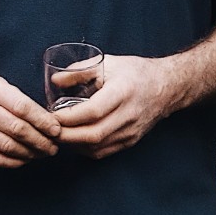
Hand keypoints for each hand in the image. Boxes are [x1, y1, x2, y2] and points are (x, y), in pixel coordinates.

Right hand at [0, 73, 61, 168]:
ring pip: (7, 147)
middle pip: (16, 129)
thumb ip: (20, 100)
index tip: (57, 130)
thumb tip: (49, 123)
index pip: (22, 107)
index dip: (43, 121)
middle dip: (40, 141)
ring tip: (42, 153)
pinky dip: (14, 162)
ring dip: (30, 154)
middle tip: (53, 146)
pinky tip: (25, 159)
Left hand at [51, 54, 176, 158]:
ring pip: (97, 147)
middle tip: (48, 130)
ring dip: (73, 144)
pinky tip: (73, 140)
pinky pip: (103, 152)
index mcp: (123, 92)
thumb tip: (55, 80)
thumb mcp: (108, 63)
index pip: (92, 111)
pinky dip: (84, 149)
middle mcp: (128, 115)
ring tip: (57, 135)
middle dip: (66, 136)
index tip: (50, 115)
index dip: (68, 117)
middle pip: (93, 135)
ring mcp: (131, 131)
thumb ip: (80, 70)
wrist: (168, 87)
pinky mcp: (130, 141)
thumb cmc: (136, 72)